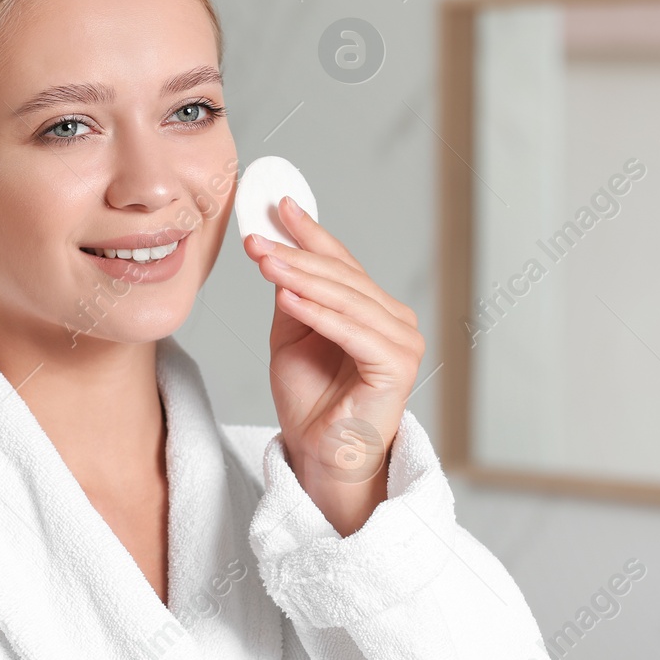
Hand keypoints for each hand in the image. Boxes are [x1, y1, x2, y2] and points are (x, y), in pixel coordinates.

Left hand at [243, 196, 425, 535]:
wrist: (318, 454)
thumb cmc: (309, 400)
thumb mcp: (290, 334)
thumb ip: (291, 293)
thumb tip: (276, 245)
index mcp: (374, 309)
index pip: (341, 262)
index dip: (310, 232)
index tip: (277, 205)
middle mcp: (396, 321)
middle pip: (343, 277)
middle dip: (296, 254)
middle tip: (257, 238)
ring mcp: (402, 344)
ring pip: (347, 299)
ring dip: (302, 278)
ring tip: (265, 261)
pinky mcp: (397, 368)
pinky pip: (353, 332)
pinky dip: (319, 313)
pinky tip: (287, 297)